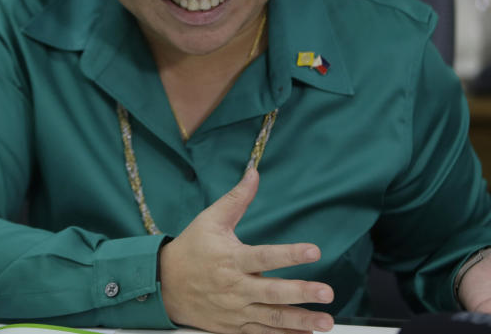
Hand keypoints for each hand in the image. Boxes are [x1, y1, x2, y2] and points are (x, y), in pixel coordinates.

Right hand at [159, 168, 334, 333]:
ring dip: (300, 322)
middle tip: (326, 292)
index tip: (314, 251)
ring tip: (325, 323)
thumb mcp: (210, 219)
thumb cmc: (191, 248)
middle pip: (272, 293)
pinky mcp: (233, 327)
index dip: (290, 254)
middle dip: (301, 293)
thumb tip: (254, 173)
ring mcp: (235, 311)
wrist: (164, 285)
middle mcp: (235, 287)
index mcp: (231, 259)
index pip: (265, 257)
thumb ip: (236, 198)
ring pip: (271, 319)